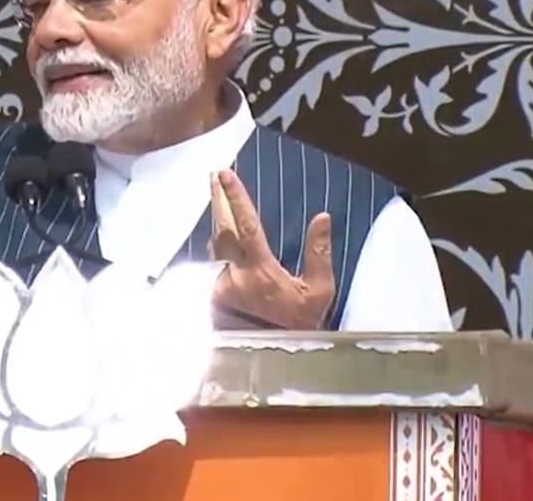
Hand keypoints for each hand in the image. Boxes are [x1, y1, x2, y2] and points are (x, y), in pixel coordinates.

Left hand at [208, 169, 334, 329]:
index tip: (226, 174)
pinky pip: (210, 265)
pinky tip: (218, 236)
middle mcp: (234, 276)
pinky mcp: (210, 297)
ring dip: (217, 222)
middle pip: (221, 228)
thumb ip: (319, 254)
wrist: (272, 357)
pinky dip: (215, 249)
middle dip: (218, 199)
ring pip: (214, 247)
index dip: (235, 197)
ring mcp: (218, 287)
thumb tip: (322, 217)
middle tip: (214, 175)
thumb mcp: (319, 292)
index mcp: (261, 271)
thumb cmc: (299, 324)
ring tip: (218, 199)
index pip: (246, 225)